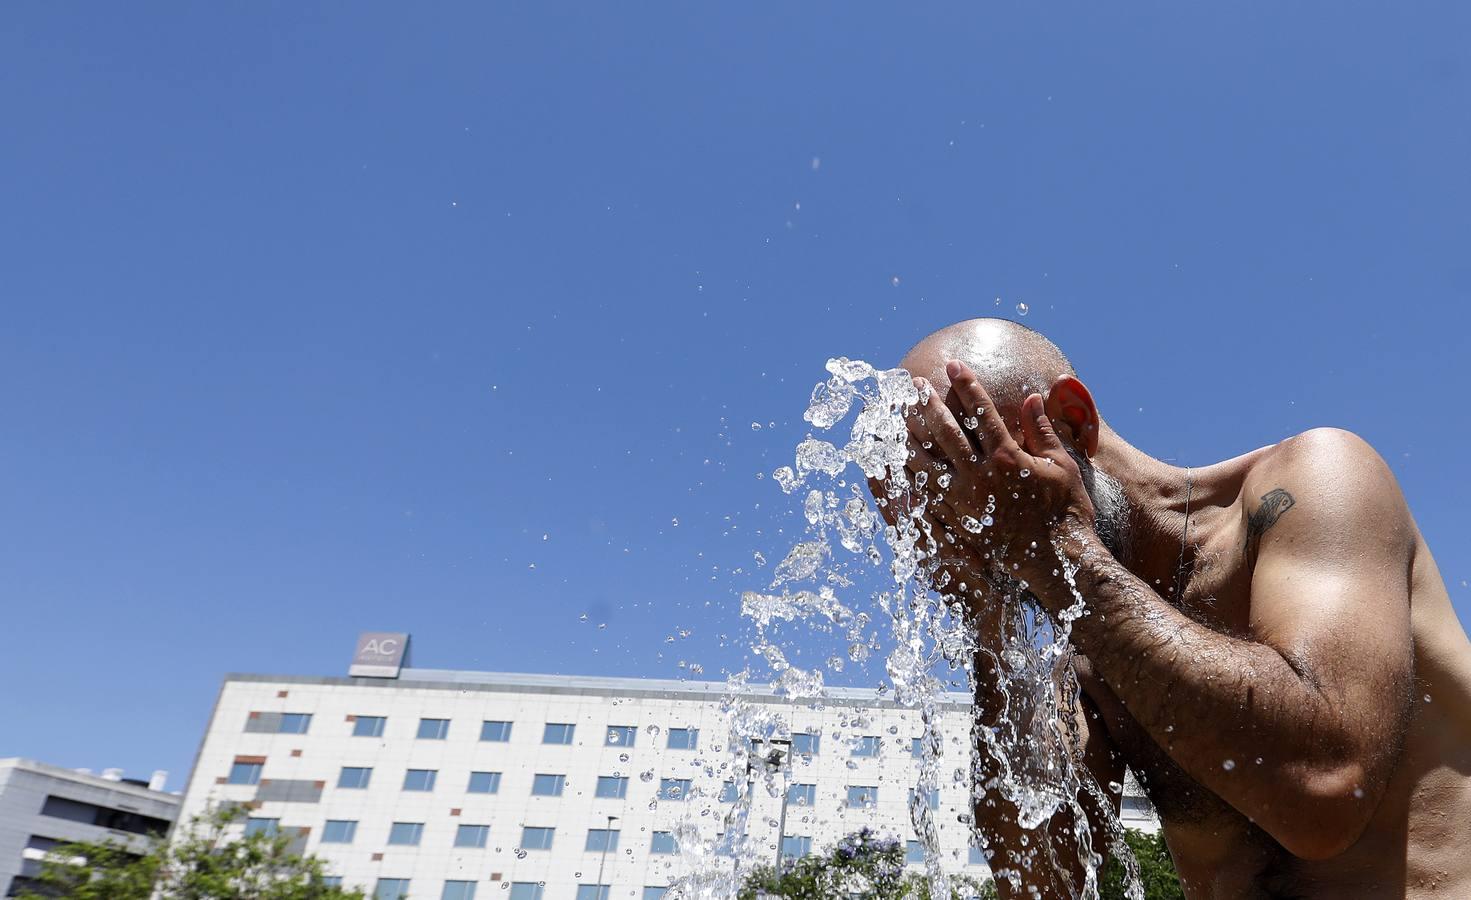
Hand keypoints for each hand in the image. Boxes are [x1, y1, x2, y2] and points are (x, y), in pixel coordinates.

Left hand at [904, 360, 1097, 599]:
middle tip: (912, 384)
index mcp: (1008, 458)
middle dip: (927, 404)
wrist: (1058, 562)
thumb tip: (1031, 397)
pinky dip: (907, 479)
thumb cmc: (1066, 511)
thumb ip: (1042, 430)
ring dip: (908, 439)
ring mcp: (965, 502)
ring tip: (893, 421)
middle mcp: (981, 477)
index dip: (967, 385)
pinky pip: (924, 496)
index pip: (982, 412)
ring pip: (926, 464)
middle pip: (945, 432)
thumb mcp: (1061, 465)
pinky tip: (894, 466)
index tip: (954, 364)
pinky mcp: (957, 523)